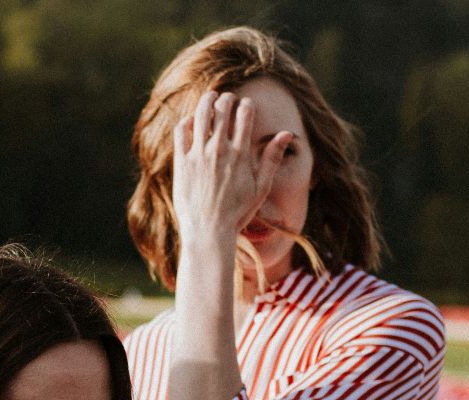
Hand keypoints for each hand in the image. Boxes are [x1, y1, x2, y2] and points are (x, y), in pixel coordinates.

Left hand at [171, 90, 293, 241]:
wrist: (208, 231)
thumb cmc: (237, 212)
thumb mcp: (261, 187)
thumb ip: (272, 158)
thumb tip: (287, 133)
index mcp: (240, 154)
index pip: (245, 114)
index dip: (246, 104)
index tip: (246, 105)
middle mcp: (219, 151)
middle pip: (222, 109)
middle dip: (227, 99)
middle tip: (227, 98)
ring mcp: (198, 155)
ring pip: (200, 115)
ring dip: (206, 101)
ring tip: (210, 98)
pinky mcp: (182, 162)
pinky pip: (181, 131)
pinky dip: (187, 120)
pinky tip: (192, 120)